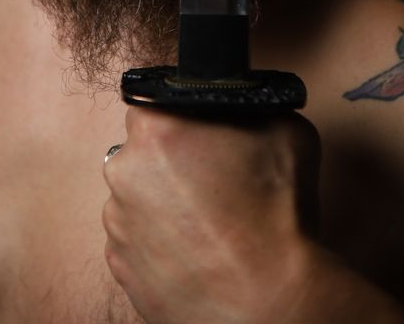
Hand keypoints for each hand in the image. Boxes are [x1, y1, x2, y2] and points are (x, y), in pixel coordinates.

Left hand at [102, 106, 320, 323]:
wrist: (271, 301)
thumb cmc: (276, 215)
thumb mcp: (286, 129)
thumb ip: (252, 107)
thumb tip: (246, 108)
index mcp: (155, 129)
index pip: (154, 101)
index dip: (182, 117)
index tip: (202, 135)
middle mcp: (123, 171)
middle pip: (142, 151)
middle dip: (171, 160)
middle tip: (211, 179)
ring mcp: (117, 224)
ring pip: (137, 197)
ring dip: (163, 202)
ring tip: (207, 222)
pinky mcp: (121, 269)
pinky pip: (136, 240)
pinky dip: (159, 242)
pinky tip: (196, 248)